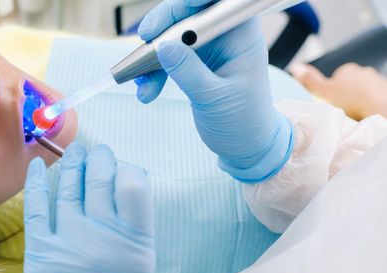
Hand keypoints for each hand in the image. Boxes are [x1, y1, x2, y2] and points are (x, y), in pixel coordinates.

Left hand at [23, 143, 154, 272]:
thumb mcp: (142, 264)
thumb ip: (135, 226)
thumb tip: (125, 185)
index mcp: (136, 241)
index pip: (133, 184)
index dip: (127, 169)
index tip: (123, 167)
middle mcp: (104, 236)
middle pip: (100, 179)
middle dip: (100, 158)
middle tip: (98, 152)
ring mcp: (70, 242)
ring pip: (70, 188)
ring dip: (73, 164)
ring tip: (76, 152)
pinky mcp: (41, 252)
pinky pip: (38, 208)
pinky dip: (37, 183)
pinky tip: (39, 165)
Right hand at [135, 0, 293, 182]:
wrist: (245, 144)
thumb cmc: (243, 121)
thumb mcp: (214, 99)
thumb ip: (188, 72)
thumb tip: (162, 47)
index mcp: (241, 35)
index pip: (214, 4)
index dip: (188, 4)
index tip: (164, 23)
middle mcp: (225, 35)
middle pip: (188, 14)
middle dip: (162, 29)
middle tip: (144, 43)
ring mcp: (209, 47)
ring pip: (173, 36)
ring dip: (152, 56)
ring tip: (143, 84)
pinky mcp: (195, 61)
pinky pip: (168, 55)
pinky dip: (154, 70)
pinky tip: (146, 89)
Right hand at [290, 62, 386, 120]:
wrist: (379, 110)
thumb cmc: (351, 101)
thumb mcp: (323, 91)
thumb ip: (309, 80)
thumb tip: (295, 66)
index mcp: (347, 69)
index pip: (337, 76)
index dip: (332, 88)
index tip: (329, 99)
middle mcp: (364, 72)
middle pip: (351, 82)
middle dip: (347, 93)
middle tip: (341, 108)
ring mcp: (377, 81)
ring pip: (364, 90)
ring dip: (360, 99)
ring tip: (354, 113)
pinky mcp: (386, 92)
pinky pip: (376, 98)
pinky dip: (371, 104)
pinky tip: (366, 114)